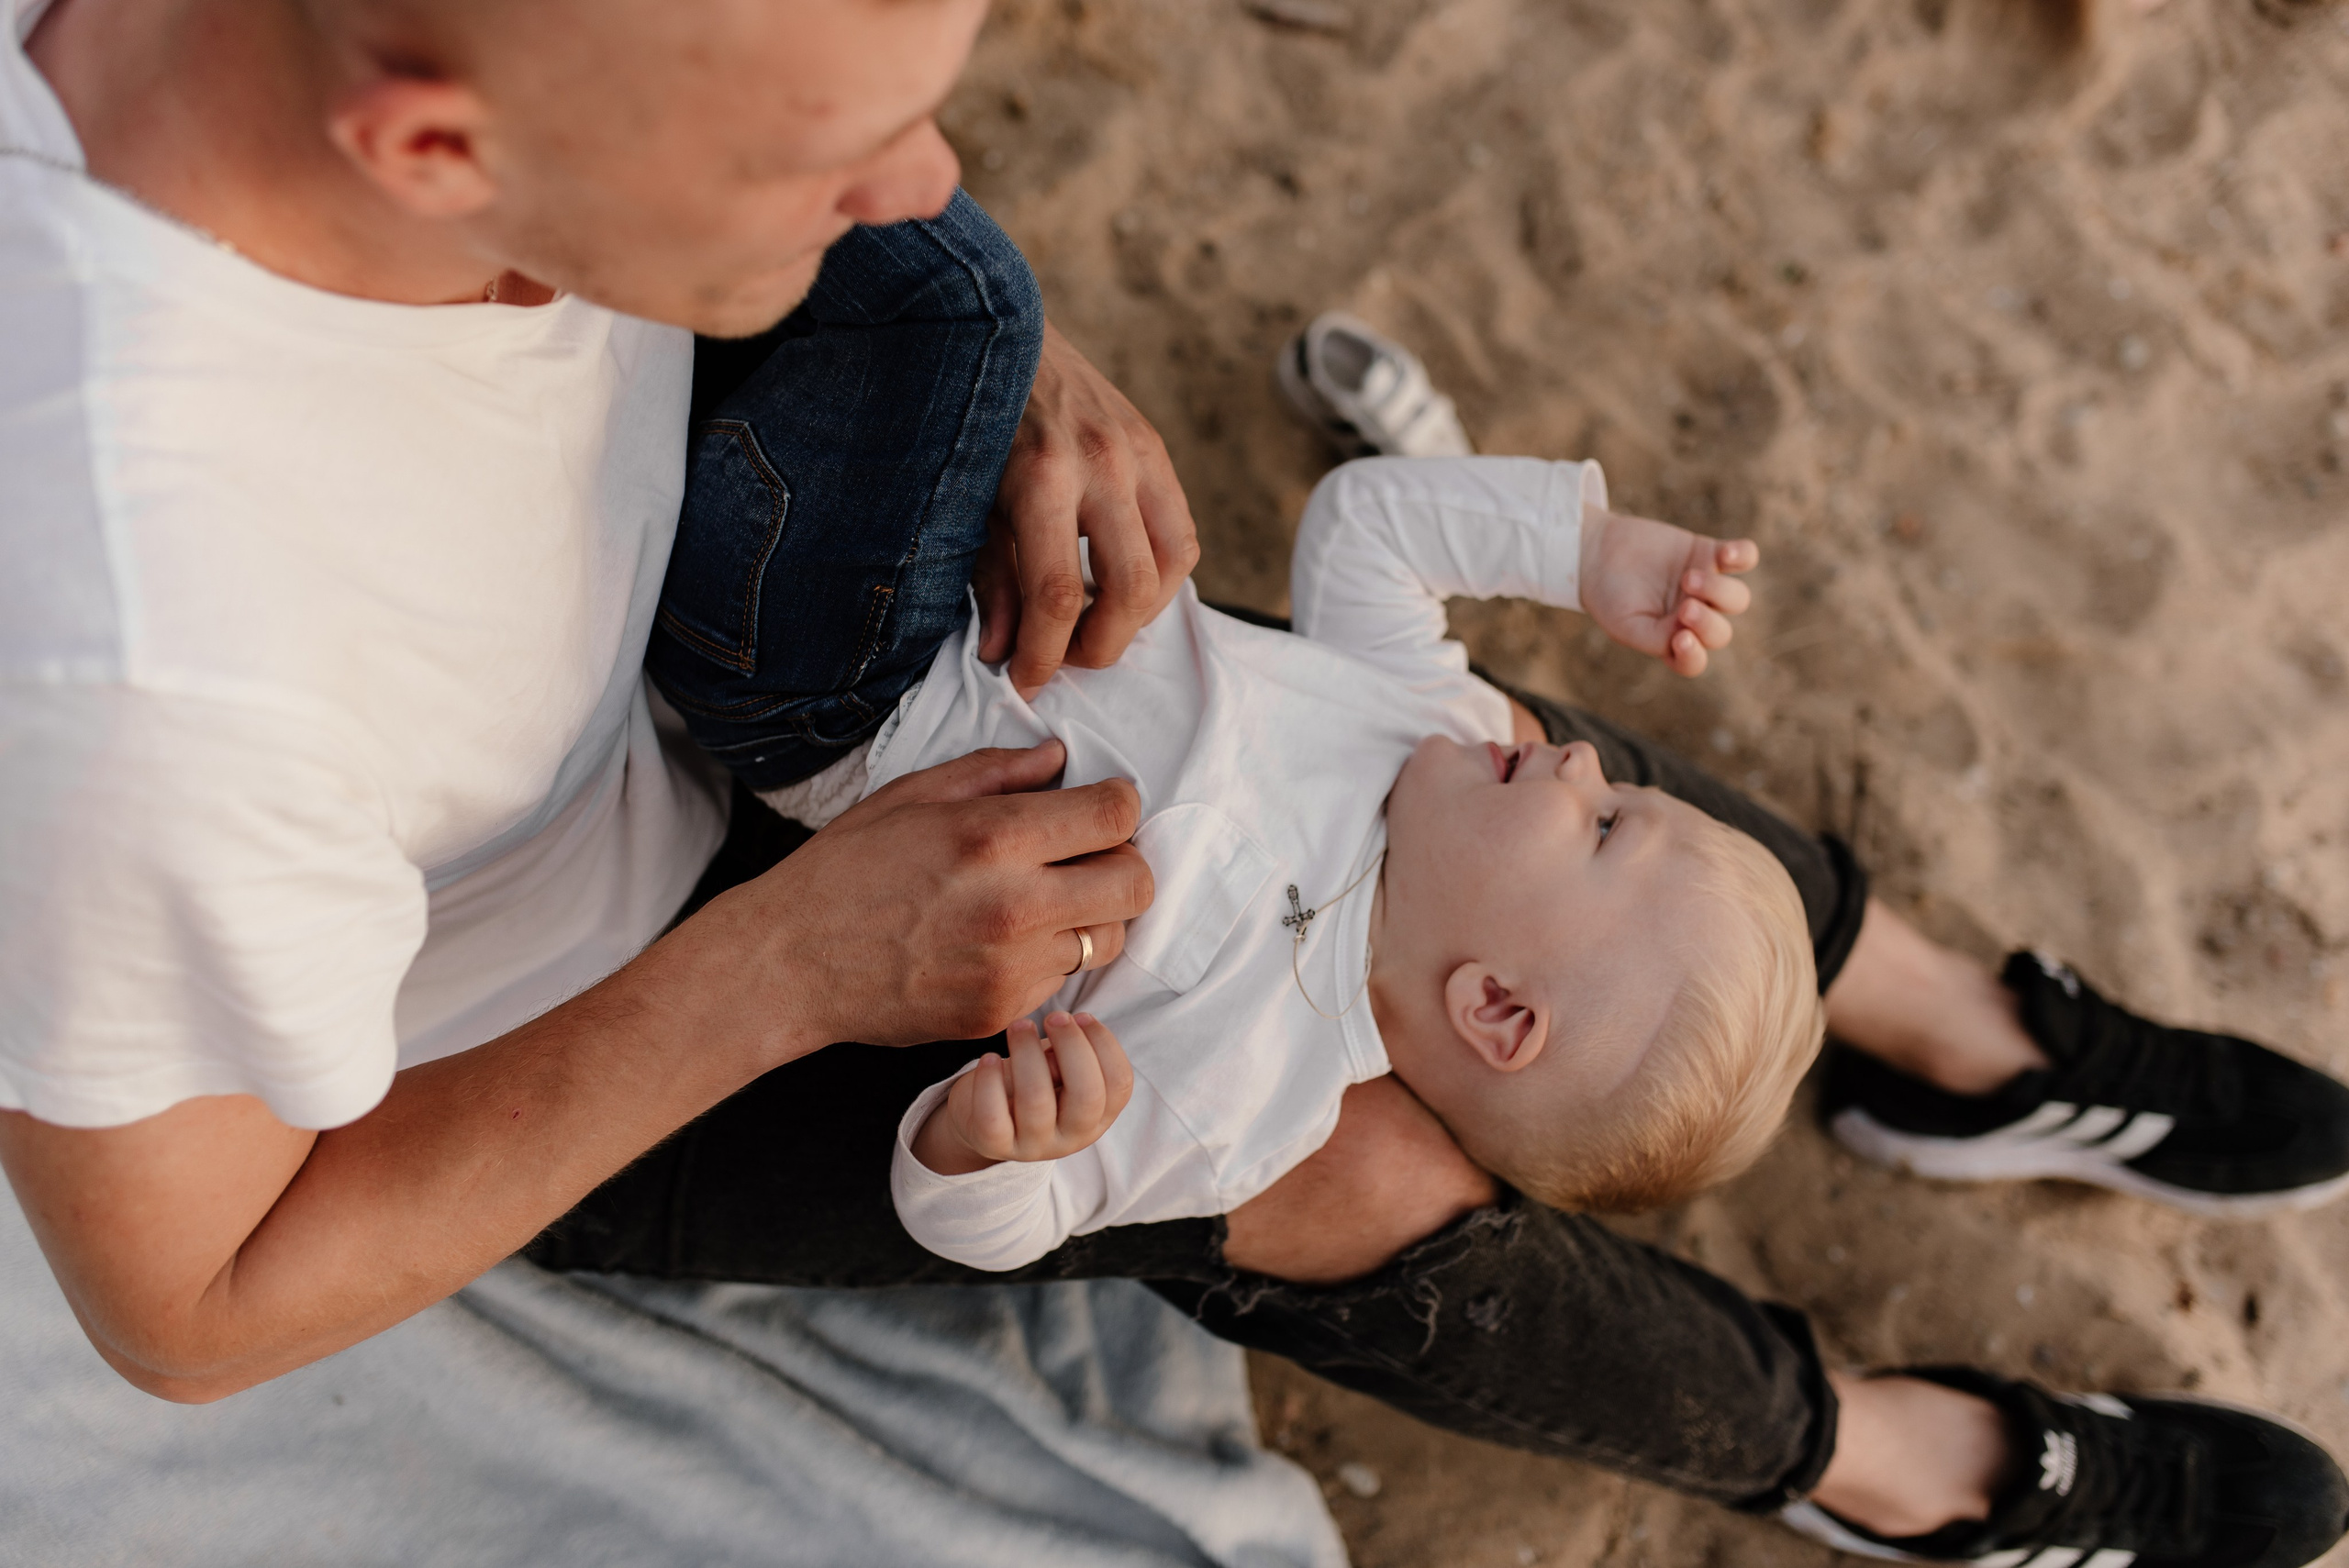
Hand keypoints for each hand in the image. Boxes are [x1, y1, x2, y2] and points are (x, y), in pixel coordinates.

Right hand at [700, 742, 1147, 1055]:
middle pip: (1135, 883)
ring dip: (1091, 913)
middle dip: (1123, 860)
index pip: (1115, 815)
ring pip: (1109, 936)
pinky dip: (1050, 957)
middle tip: (1089, 855)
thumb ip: (996, 772)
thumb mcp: (913, 796)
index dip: (1119, 803)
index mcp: (994, 838)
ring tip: (1043, 899)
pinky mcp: (1001, 1010)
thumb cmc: (845, 869)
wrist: (790, 963)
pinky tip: (1004, 941)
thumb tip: (1059, 758)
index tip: (1104, 804)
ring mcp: (1011, 967)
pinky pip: (1065, 979)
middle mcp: (1014, 905)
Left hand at [911, 1012, 1134, 1175]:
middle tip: (1053, 1016)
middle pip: (1087, 1095)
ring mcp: (1033, 1146)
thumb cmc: (1030, 1082)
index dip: (1105, 1044)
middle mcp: (1072, 1138)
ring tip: (1019, 1026)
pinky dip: (990, 1081)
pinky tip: (989, 1058)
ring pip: (1036, 1101)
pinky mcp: (995, 1145)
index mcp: (1098, 1117)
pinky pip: (993, 1117)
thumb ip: (1066, 1057)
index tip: (1081, 1016)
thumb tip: (1063, 1039)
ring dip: (1028, 1052)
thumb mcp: (1057, 1070)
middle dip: (1072, 1045)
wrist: (983, 1118)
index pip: (1119, 1084)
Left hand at [975, 322, 1200, 695]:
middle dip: (1098, 645)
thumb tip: (1001, 653)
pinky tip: (1119, 584)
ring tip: (1093, 625)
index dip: (1045, 654)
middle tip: (1064, 659)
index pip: (1060, 594)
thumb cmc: (971, 421)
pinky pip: (1181, 534)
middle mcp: (1102, 463)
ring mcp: (1139, 452)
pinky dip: (1158, 576)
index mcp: (1042, 476)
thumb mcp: (966, 502)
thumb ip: (990, 579)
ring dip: (1137, 616)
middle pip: (1129, 590)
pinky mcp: (1156, 448)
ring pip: (1171, 566)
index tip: (1026, 682)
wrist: (999, 329)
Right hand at [1577, 506, 1757, 676]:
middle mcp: (1693, 618)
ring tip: (1688, 578)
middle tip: (1686, 607)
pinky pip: (1745, 558)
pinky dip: (1743, 555)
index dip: (1693, 655)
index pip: (1694, 661)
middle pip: (1720, 633)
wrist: (1598, 551)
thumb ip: (1656, 639)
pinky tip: (1725, 554)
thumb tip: (1688, 635)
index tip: (1680, 638)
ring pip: (1737, 598)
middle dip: (1707, 623)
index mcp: (1671, 641)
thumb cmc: (1608, 594)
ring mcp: (1705, 587)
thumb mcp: (1624, 624)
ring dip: (1719, 591)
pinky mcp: (1708, 554)